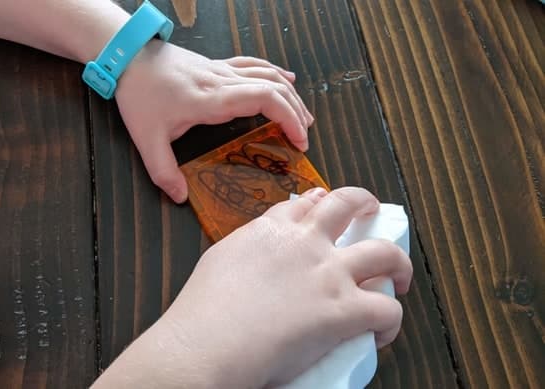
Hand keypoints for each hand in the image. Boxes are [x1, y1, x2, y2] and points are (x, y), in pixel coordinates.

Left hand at [115, 41, 313, 202]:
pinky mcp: (217, 65)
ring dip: (290, 94)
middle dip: (296, 113)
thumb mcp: (147, 139)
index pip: (265, 99)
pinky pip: (254, 64)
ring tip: (303, 117)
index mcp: (213, 99)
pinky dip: (275, 72)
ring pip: (268, 74)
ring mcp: (222, 69)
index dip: (289, 118)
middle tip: (303, 140)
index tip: (299, 141)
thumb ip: (163, 171)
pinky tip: (288, 78)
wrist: (128, 55)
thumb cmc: (138, 93)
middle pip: (274, 88)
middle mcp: (223, 80)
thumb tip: (180, 197)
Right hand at [155, 187, 412, 386]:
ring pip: (384, 253)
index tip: (324, 206)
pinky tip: (380, 331)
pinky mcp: (345, 310)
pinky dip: (391, 321)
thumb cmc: (204, 310)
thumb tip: (255, 258)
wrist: (209, 342)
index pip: (304, 204)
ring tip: (400, 274)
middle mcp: (306, 242)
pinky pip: (387, 309)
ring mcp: (329, 274)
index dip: (319, 202)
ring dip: (398, 263)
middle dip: (365, 205)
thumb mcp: (220, 260)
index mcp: (271, 230)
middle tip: (371, 214)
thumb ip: (245, 250)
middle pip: (347, 205)